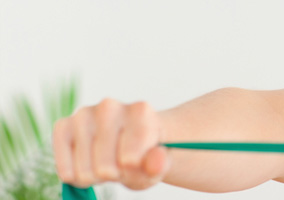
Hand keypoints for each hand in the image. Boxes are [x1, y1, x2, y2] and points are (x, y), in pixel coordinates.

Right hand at [53, 98, 168, 189]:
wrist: (130, 143)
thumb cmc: (146, 154)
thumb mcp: (159, 164)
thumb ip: (160, 163)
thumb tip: (156, 160)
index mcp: (140, 111)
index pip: (131, 158)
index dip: (134, 171)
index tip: (139, 162)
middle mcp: (110, 106)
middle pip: (105, 167)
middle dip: (115, 175)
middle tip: (122, 165)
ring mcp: (83, 114)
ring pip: (84, 170)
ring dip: (96, 176)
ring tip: (107, 163)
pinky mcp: (62, 126)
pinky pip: (64, 167)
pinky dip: (75, 176)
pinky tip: (88, 165)